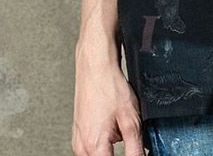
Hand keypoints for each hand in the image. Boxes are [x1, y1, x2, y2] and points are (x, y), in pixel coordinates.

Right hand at [72, 41, 144, 155]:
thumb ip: (134, 148)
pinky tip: (112, 123)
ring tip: (119, 125)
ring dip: (110, 149)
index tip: (134, 152)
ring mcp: (78, 139)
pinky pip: (92, 146)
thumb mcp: (130, 119)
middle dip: (117, 153)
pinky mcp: (78, 132)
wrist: (95, 66)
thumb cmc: (109, 86)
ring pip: (98, 155)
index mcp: (94, 146)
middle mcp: (82, 147)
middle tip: (126, 136)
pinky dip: (104, 141)